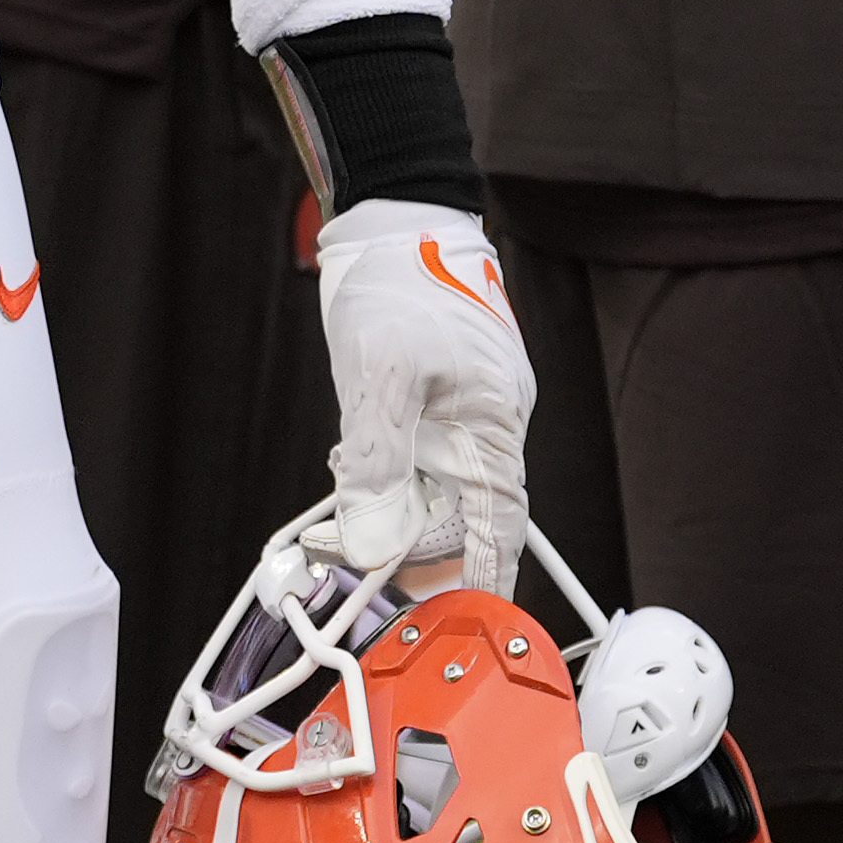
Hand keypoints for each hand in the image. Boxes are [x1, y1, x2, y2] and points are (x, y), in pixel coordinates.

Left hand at [316, 199, 532, 594]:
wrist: (392, 214)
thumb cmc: (401, 280)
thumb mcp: (382, 372)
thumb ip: (378, 460)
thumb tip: (372, 541)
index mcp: (493, 424)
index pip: (501, 525)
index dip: (488, 579)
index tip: (474, 628)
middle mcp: (484, 427)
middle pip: (463, 517)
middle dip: (420, 555)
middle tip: (368, 583)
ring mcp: (456, 414)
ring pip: (430, 492)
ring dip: (391, 520)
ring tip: (341, 540)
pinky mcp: (428, 402)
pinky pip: (409, 462)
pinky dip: (381, 484)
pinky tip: (347, 488)